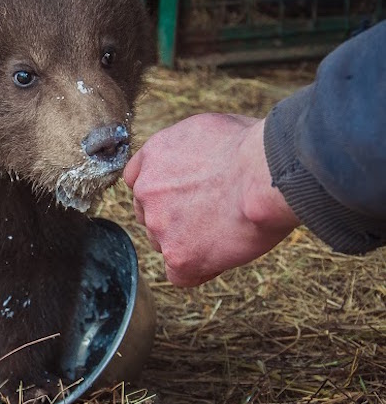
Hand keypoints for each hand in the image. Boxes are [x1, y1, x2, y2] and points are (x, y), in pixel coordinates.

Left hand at [123, 114, 299, 285]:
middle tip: (211, 214)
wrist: (265, 174)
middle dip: (174, 217)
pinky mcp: (179, 256)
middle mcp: (147, 191)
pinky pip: (179, 275)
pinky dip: (198, 270)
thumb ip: (190, 149)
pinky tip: (220, 257)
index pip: (138, 179)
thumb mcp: (209, 128)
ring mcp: (160, 226)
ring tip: (225, 232)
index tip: (184, 194)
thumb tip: (200, 157)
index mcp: (153, 155)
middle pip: (149, 214)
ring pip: (163, 244)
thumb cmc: (252, 148)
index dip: (162, 190)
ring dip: (187, 242)